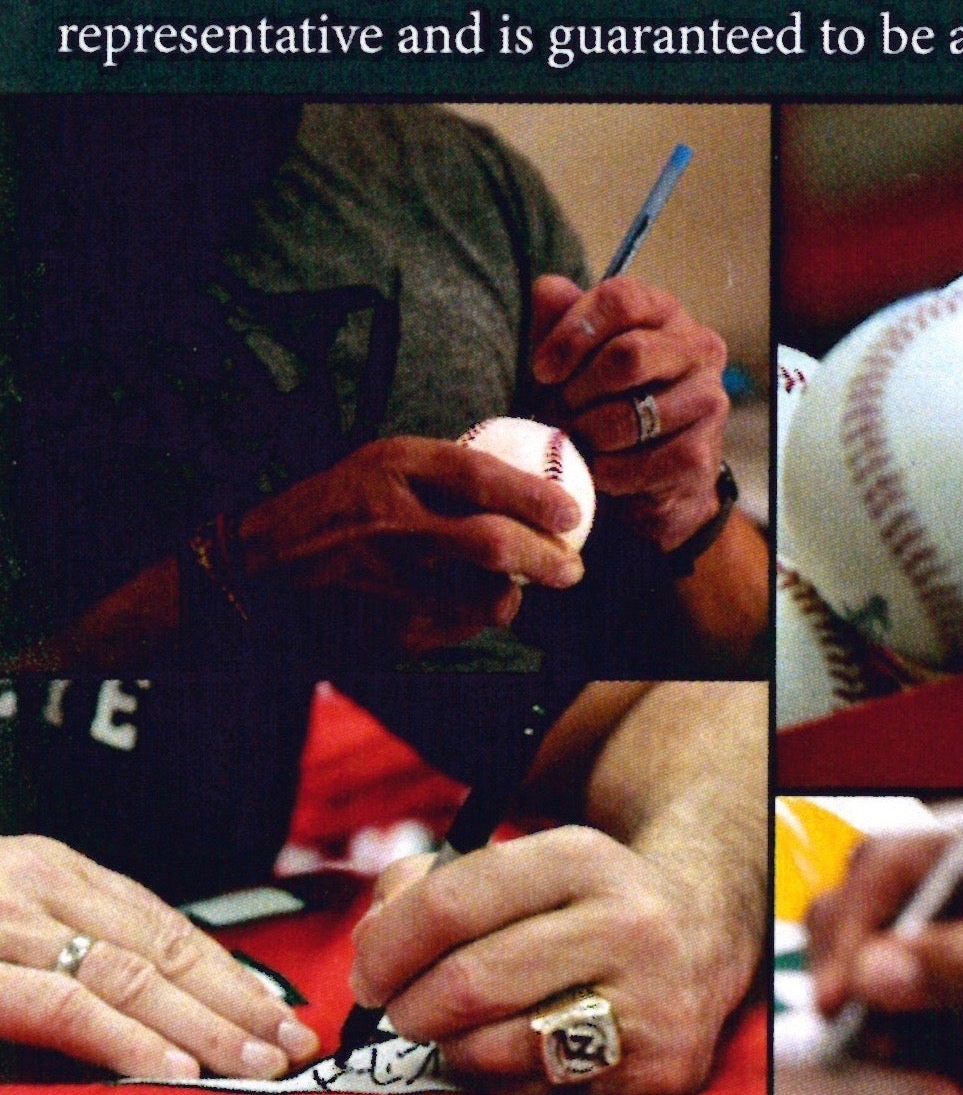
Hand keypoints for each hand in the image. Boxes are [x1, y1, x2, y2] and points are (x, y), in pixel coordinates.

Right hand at [0, 836, 320, 1079]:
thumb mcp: (6, 923)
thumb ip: (68, 946)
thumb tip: (160, 1006)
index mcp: (54, 873)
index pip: (163, 927)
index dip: (230, 975)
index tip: (282, 1015)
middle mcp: (40, 886)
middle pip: (161, 949)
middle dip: (237, 1004)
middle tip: (296, 1046)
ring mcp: (8, 925)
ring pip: (130, 978)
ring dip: (205, 1028)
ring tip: (261, 1066)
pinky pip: (67, 1009)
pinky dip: (130, 1041)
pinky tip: (178, 1073)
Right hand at [237, 436, 585, 655]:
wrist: (257, 567)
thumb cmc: (333, 508)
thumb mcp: (378, 466)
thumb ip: (442, 475)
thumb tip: (525, 487)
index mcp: (391, 467)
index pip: (479, 477)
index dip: (534, 497)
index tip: (572, 514)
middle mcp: (391, 520)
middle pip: (492, 543)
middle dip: (546, 559)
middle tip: (572, 569)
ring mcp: (388, 578)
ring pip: (484, 597)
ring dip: (513, 596)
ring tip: (516, 589)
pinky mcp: (385, 625)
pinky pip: (458, 628)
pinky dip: (476, 619)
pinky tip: (469, 607)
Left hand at [350, 827, 735, 1094]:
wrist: (704, 935)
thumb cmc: (578, 906)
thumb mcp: (521, 866)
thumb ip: (428, 886)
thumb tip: (371, 947)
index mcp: (584, 860)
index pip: (450, 904)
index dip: (387, 946)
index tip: (366, 973)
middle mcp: (629, 926)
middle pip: (468, 983)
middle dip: (409, 1007)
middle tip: (399, 1012)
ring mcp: (650, 1003)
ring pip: (496, 1049)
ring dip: (452, 1050)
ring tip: (458, 1032)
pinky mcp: (662, 1071)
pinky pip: (537, 1094)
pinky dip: (504, 1081)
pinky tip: (514, 1054)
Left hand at [529, 274, 728, 554]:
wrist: (643, 480)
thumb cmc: (600, 402)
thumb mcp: (572, 357)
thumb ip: (558, 320)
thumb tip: (548, 290)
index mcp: (664, 312)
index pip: (620, 299)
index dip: (573, 333)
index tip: (542, 370)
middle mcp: (698, 347)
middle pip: (628, 355)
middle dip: (578, 391)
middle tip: (556, 413)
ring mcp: (709, 400)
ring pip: (630, 416)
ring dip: (588, 436)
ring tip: (575, 442)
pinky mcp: (703, 454)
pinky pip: (640, 463)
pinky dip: (607, 472)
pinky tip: (598, 470)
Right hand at [809, 825, 962, 1094]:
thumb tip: (874, 963)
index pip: (887, 869)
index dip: (853, 925)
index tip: (845, 991)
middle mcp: (961, 918)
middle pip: (856, 933)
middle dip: (864, 999)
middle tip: (879, 1046)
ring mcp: (950, 981)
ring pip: (868, 1009)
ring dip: (904, 1062)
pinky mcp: (947, 1040)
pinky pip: (899, 1063)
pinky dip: (932, 1092)